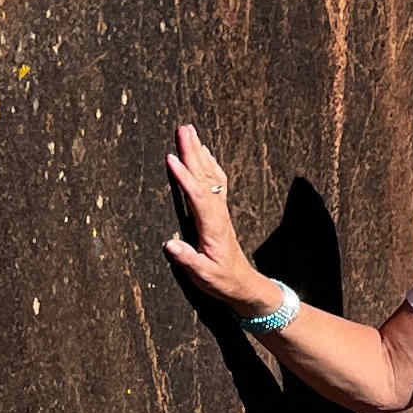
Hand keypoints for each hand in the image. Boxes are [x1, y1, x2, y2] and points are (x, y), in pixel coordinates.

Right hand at [164, 121, 266, 312]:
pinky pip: (216, 181)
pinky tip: (206, 153)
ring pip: (210, 175)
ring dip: (200, 152)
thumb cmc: (221, 280)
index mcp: (212, 226)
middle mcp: (218, 213)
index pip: (197, 196)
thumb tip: (170, 245)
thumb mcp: (204, 276)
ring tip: (190, 131)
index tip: (171, 159)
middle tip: (183, 128)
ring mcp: (220, 210)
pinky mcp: (220, 211)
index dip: (184, 177)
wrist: (243, 283)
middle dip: (193, 151)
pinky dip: (209, 164)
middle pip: (205, 176)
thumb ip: (188, 260)